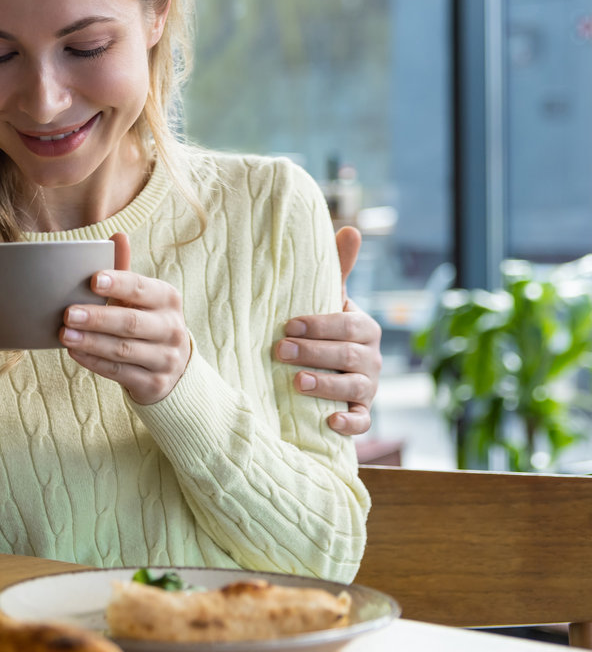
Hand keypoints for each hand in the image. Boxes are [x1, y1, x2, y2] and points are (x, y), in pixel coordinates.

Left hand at [62, 234, 190, 405]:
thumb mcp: (143, 297)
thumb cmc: (147, 321)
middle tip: (69, 313)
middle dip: (98, 318)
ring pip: (124, 350)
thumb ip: (126, 271)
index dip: (119, 284)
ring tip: (65, 334)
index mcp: (168, 299)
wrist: (173, 367)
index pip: (142, 289)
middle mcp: (172, 328)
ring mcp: (165, 358)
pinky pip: (120, 373)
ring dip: (91, 342)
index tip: (93, 280)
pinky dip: (95, 363)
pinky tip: (75, 353)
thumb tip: (117, 235)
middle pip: (131, 323)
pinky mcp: (154, 383)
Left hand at [273, 226, 381, 436]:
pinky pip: (362, 421)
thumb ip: (338, 269)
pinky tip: (329, 421)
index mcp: (364, 328)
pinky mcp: (361, 413)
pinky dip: (349, 423)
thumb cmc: (325, 331)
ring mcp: (368, 387)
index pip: (348, 325)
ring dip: (327, 385)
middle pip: (349, 355)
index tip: (288, 325)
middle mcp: (370, 358)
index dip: (320, 325)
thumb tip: (351, 228)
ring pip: (355, 387)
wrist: (328, 373)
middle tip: (281, 351)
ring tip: (297, 383)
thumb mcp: (329, 301)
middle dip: (315, 353)